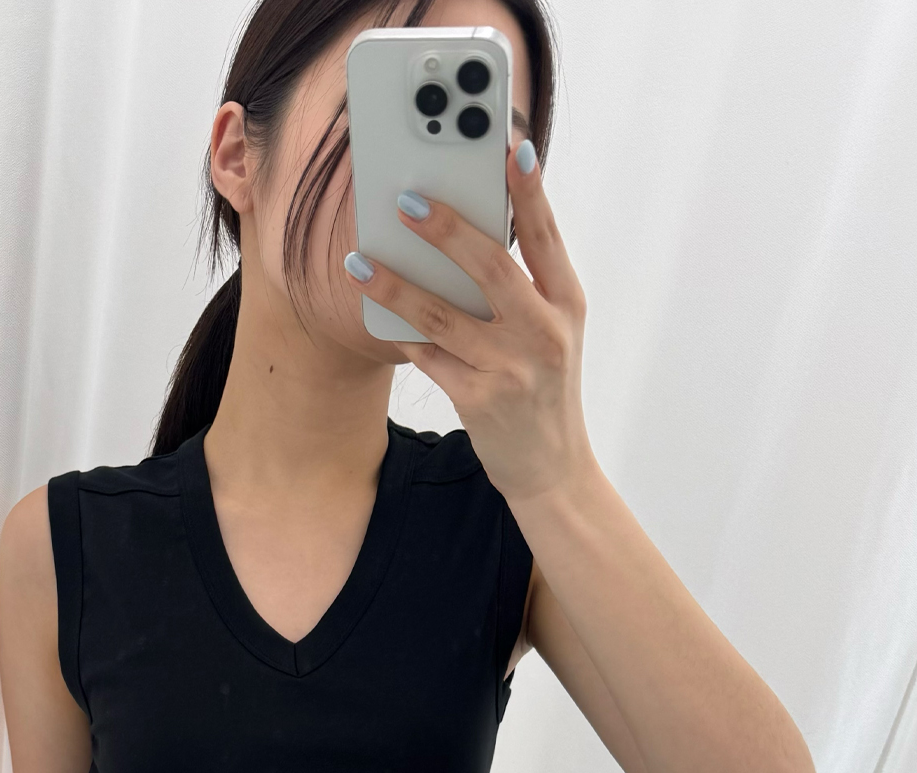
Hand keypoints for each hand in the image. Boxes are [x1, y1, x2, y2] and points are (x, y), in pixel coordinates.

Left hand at [347, 143, 591, 507]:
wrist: (552, 468)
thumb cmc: (543, 388)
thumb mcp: (551, 332)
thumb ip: (522, 287)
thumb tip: (467, 235)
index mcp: (567, 304)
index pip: (546, 237)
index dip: (530, 191)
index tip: (510, 146)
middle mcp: (545, 333)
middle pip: (491, 269)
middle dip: (448, 231)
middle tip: (407, 201)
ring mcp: (512, 369)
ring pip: (445, 316)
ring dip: (398, 285)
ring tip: (361, 261)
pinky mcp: (480, 401)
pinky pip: (429, 357)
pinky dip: (401, 332)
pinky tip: (373, 309)